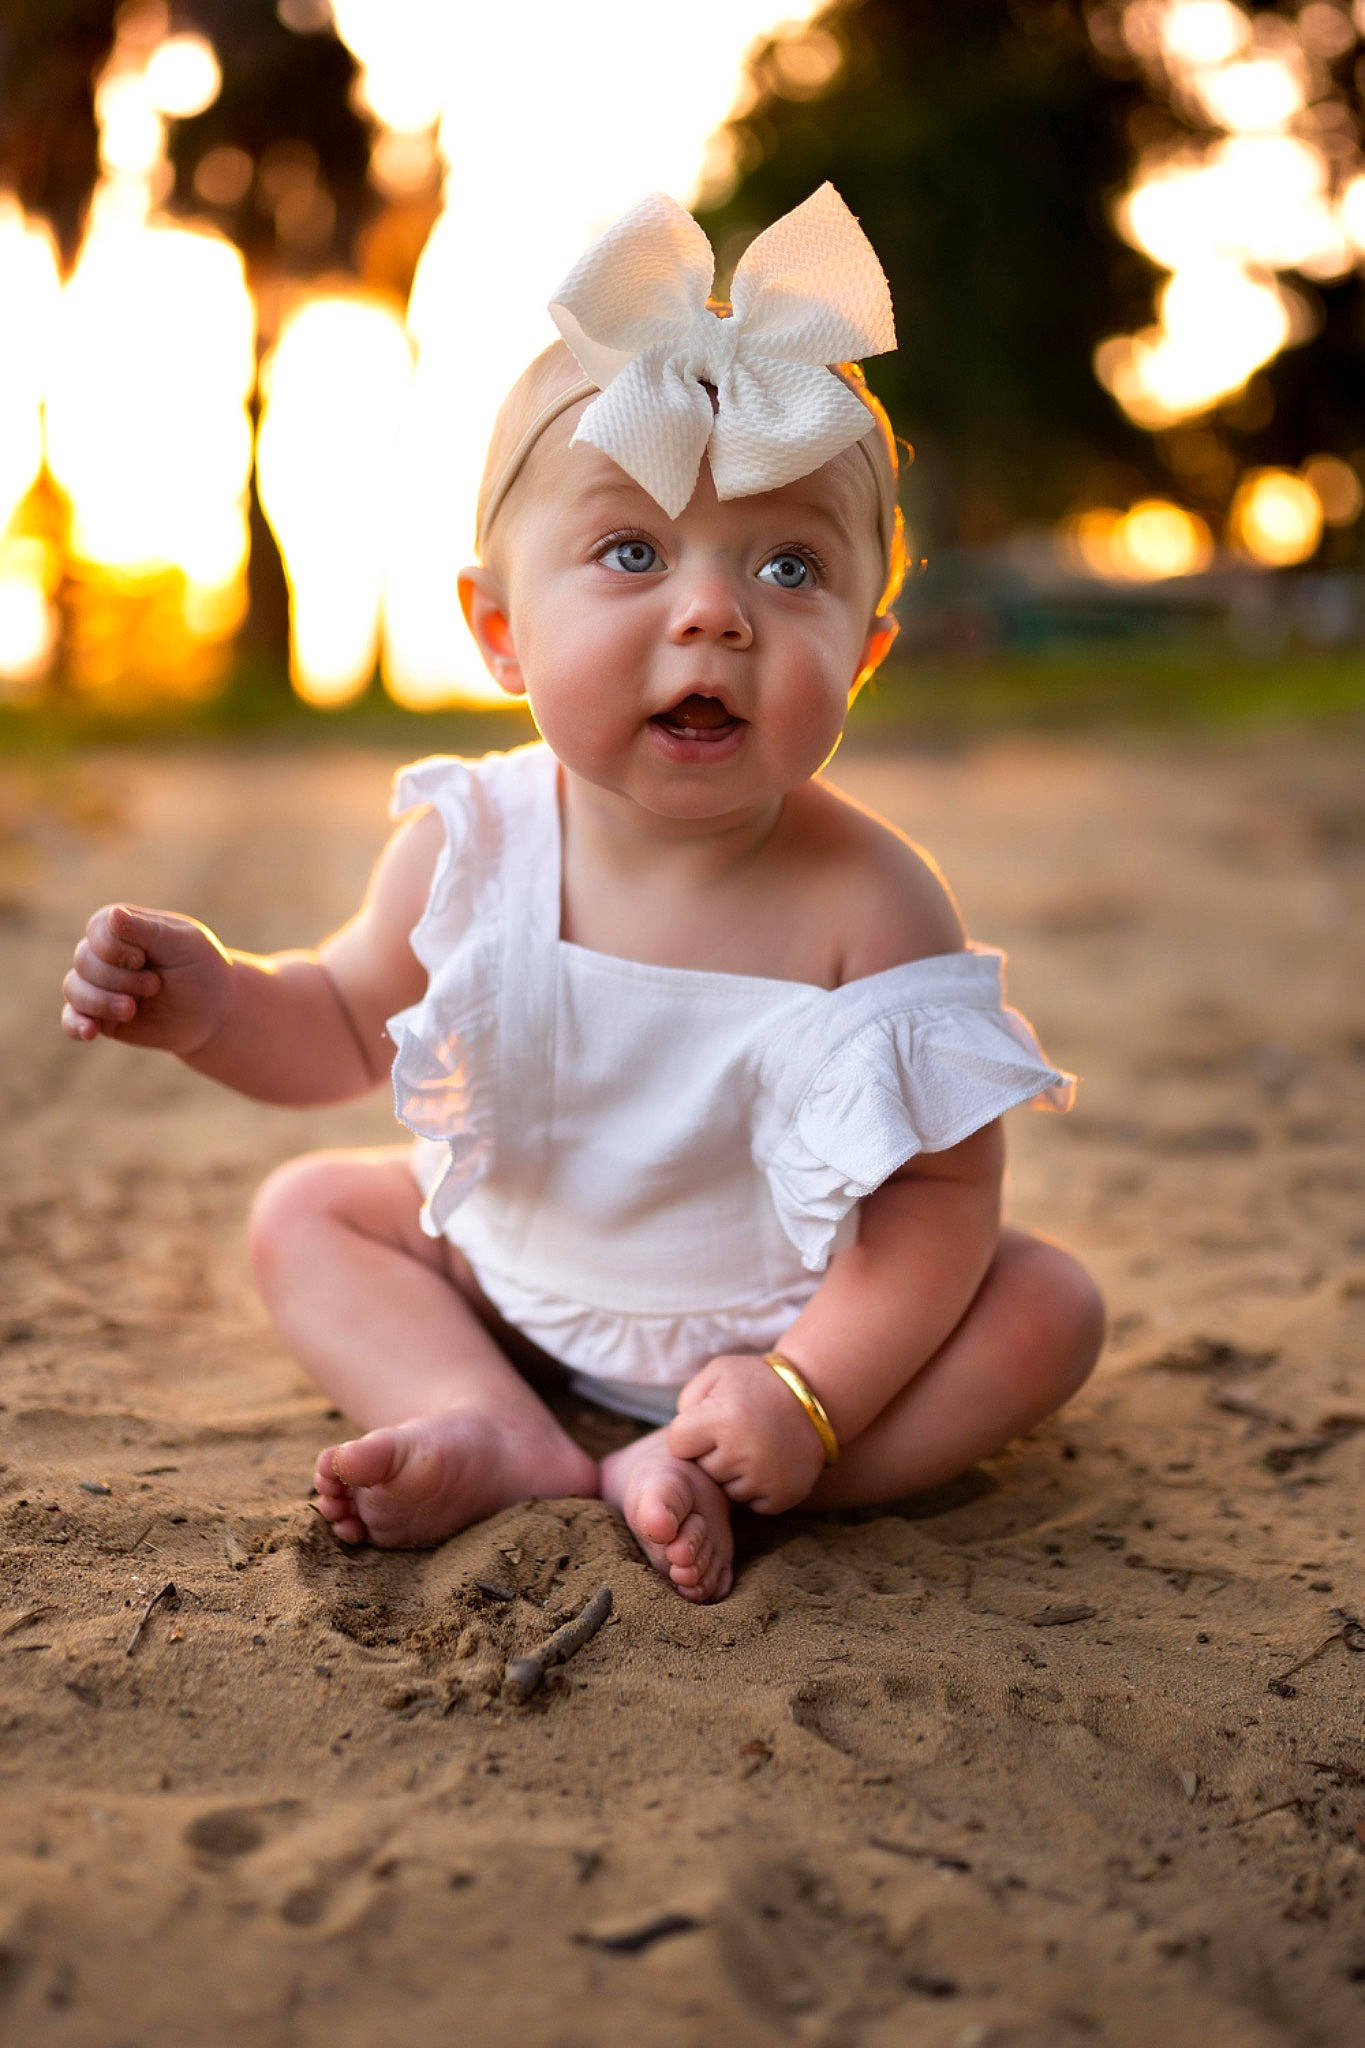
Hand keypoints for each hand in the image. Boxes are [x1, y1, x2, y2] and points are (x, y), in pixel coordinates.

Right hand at [61, 903, 232, 1054]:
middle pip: (84, 961)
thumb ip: (146, 929)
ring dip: (101, 1001)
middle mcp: (103, 954)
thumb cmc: (199, 967)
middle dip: (119, 978)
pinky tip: (89, 1032)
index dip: (116, 948)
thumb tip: (113, 915)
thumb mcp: (181, 943)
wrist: (214, 1011)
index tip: (145, 958)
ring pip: (73, 989)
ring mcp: (98, 986)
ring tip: (132, 1010)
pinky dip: (75, 1024)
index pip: (97, 930)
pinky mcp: (100, 1017)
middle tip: (155, 986)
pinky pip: (70, 1020)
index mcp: (121, 927)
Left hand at [667, 1352, 827, 1514]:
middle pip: (702, 1469)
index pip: (678, 1444)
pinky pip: (752, 1504)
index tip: (710, 1420)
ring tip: (755, 1445)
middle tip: (738, 1432)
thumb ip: (687, 1399)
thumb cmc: (759, 1382)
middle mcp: (744, 1451)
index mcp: (723, 1419)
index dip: (690, 1432)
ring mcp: (765, 1477)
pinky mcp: (784, 1495)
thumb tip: (678, 1438)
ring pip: (726, 1490)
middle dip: (712, 1452)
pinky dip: (757, 1488)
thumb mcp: (719, 1371)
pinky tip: (768, 1462)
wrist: (817, 1395)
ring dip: (734, 1472)